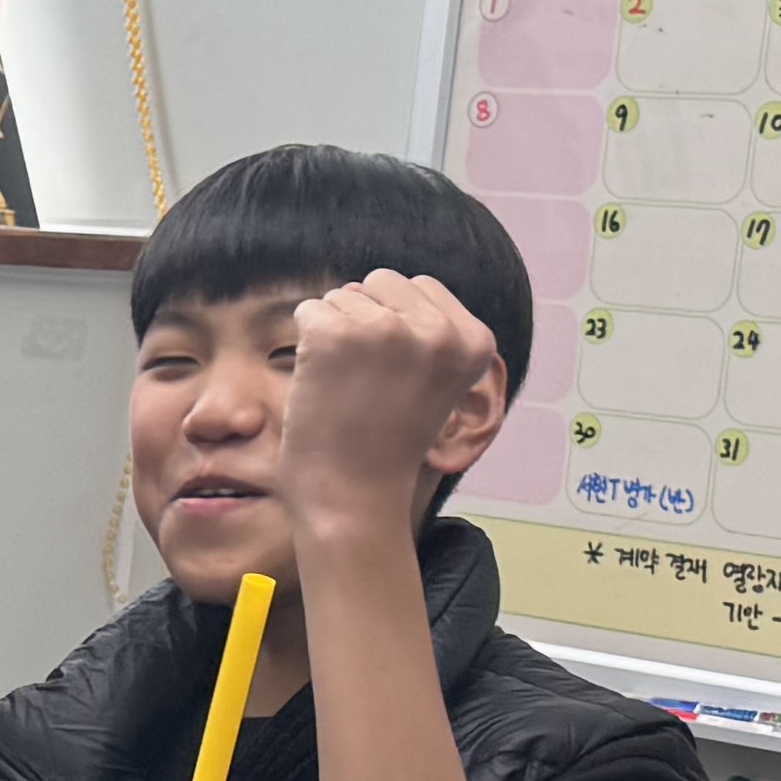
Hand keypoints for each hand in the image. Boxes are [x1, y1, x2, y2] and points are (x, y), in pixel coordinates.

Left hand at [272, 270, 510, 550]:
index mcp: (475, 340)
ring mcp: (386, 330)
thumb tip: (392, 285)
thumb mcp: (437, 382)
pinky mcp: (334, 335)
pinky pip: (308, 309)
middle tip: (366, 382)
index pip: (420, 286)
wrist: (353, 499)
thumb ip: (432, 333)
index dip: (396, 324)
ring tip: (348, 389)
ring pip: (343, 296)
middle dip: (365, 320)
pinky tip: (322, 385)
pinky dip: (306, 344)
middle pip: (381, 282)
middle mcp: (438, 331)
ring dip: (335, 334)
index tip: (394, 375)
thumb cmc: (387, 444)